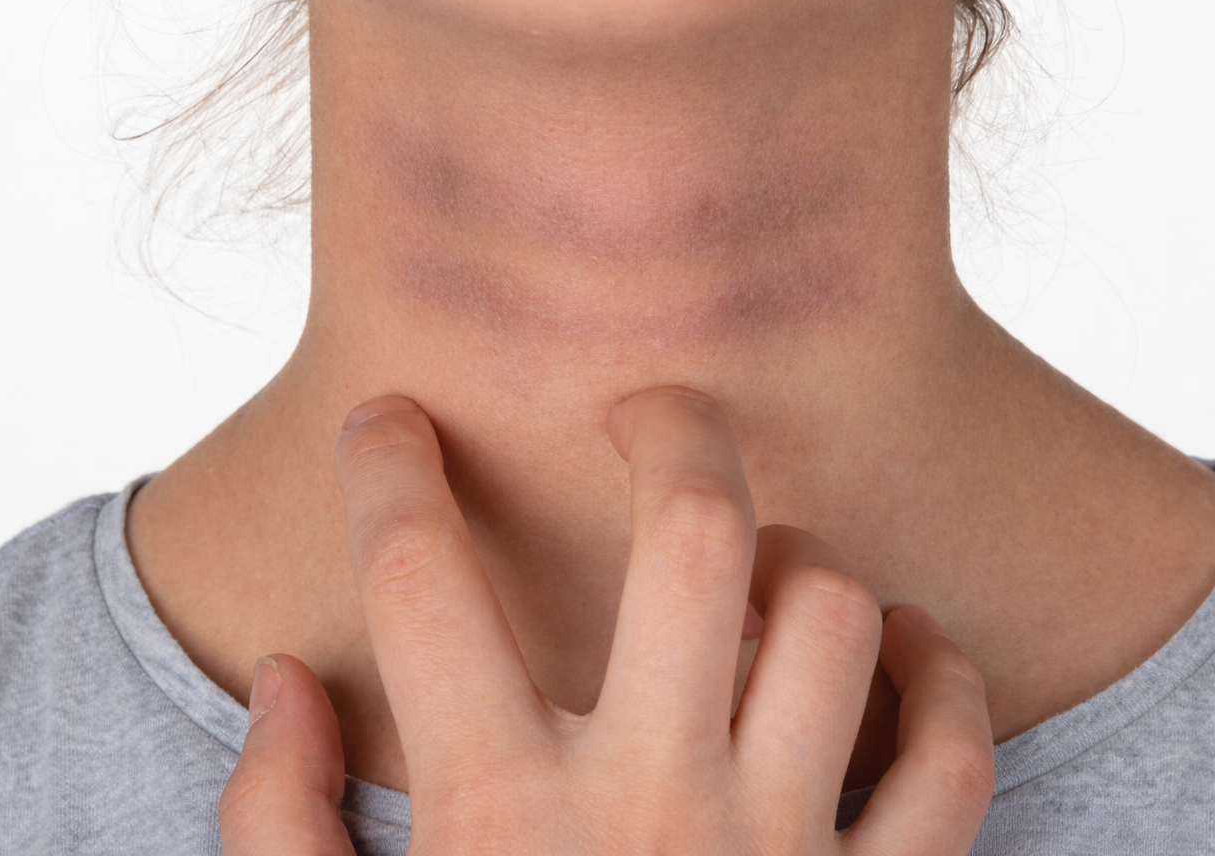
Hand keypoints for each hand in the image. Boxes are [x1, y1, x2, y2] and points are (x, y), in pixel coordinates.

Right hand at [219, 388, 993, 854]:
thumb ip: (274, 826)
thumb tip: (284, 678)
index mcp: (496, 816)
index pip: (419, 577)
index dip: (385, 468)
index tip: (383, 424)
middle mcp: (649, 811)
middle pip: (690, 536)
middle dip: (667, 428)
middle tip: (638, 409)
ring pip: (833, 614)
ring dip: (797, 559)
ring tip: (750, 565)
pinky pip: (949, 752)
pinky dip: (937, 677)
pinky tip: (891, 650)